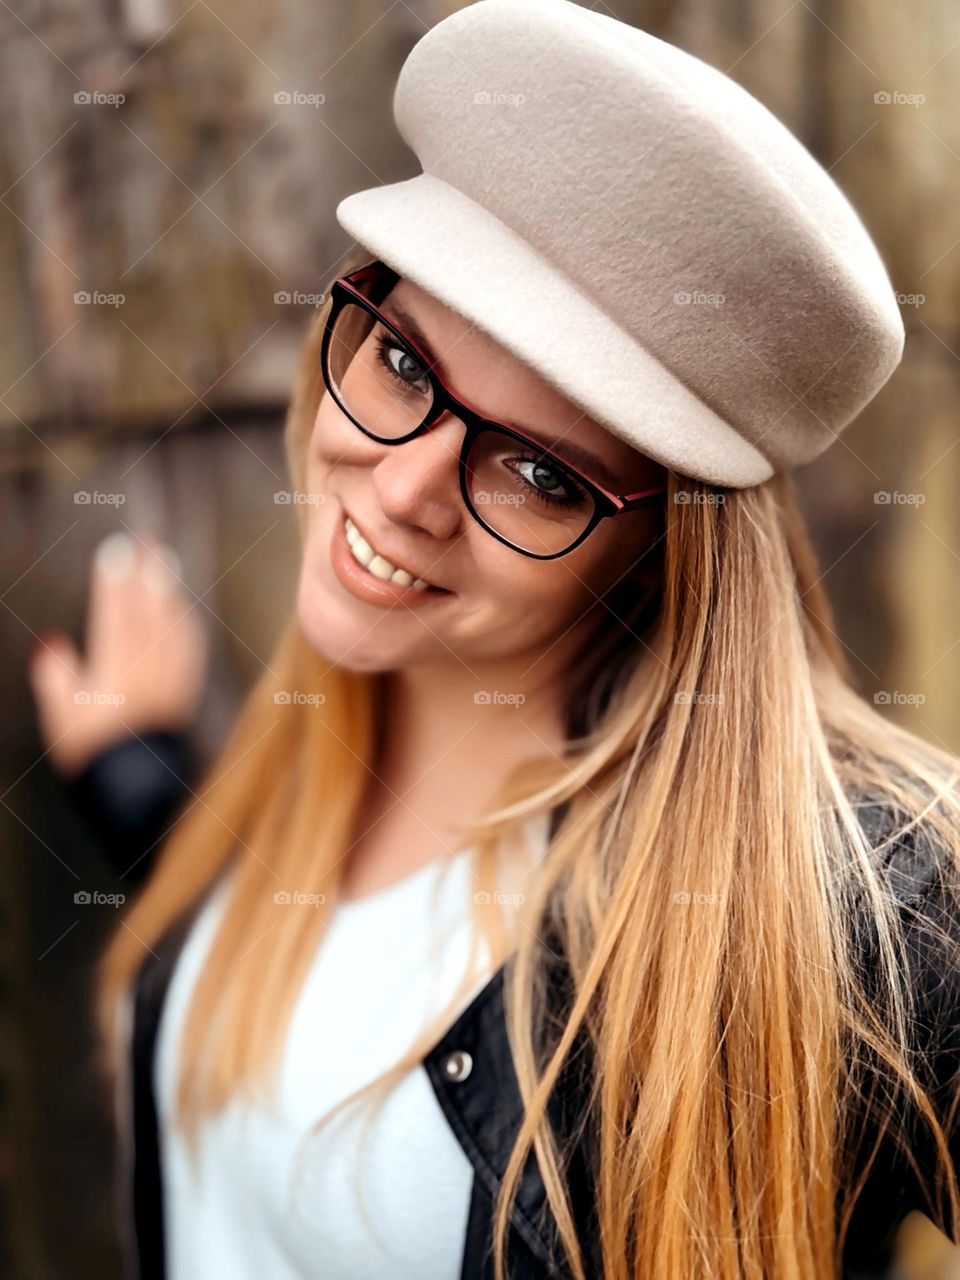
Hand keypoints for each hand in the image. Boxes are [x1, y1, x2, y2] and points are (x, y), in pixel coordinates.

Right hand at [28, 533, 207, 776]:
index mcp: (113, 671)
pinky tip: (183, 611)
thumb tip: (52, 644)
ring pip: (172, 625)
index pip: (115, 615)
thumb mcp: (61, 716)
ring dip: (169, 591)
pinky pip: (189, 648)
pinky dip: (185, 623)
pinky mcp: (183, 692)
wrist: (136, 787)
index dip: (115, 581)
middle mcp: (146, 670)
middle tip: (150, 541)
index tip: (115, 551)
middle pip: (150, 611)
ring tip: (165, 562)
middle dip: (149, 573)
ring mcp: (169, 679)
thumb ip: (56, 677)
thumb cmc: (93, 752)